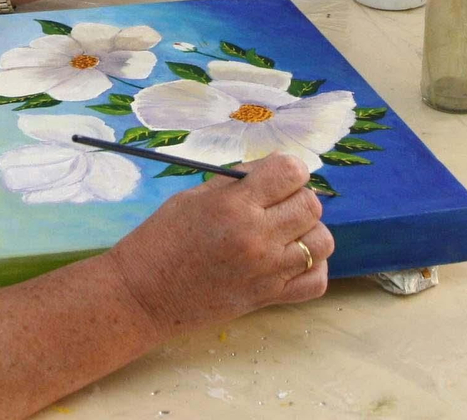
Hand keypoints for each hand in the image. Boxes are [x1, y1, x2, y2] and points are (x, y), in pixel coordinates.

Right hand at [104, 154, 332, 331]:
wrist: (144, 294)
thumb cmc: (161, 239)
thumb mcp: (194, 196)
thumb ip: (238, 183)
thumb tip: (272, 169)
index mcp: (235, 206)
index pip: (291, 172)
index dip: (288, 169)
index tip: (277, 176)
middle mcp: (257, 237)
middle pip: (311, 205)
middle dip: (298, 197)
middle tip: (277, 203)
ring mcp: (267, 271)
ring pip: (322, 241)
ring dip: (308, 231)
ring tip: (285, 231)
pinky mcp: (269, 298)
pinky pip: (316, 280)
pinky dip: (312, 267)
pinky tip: (291, 259)